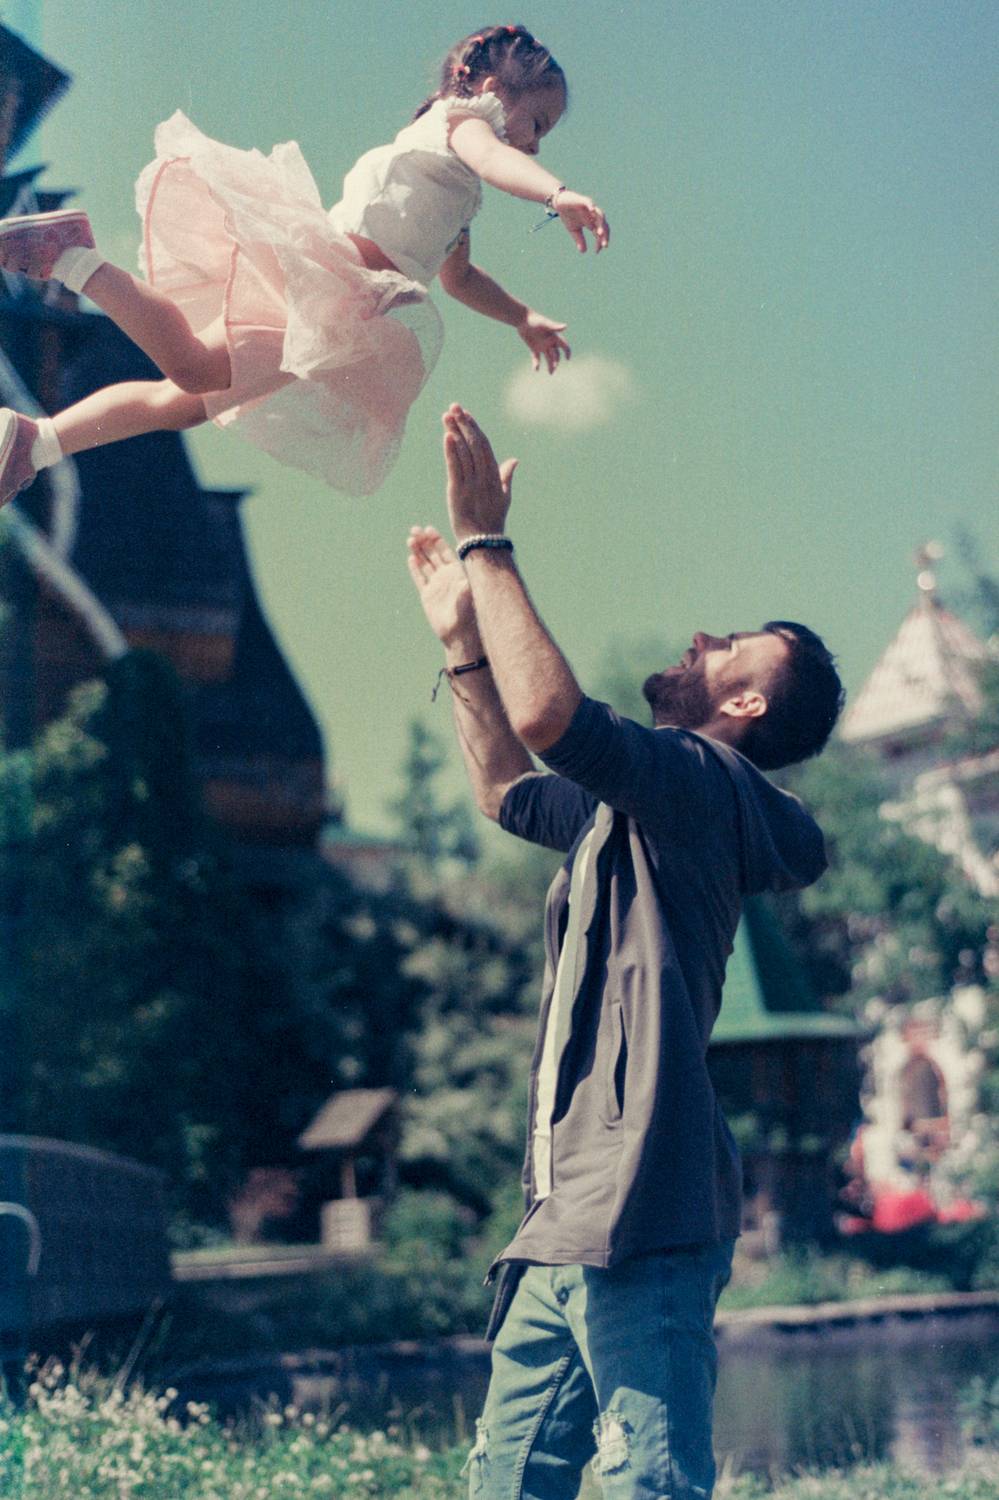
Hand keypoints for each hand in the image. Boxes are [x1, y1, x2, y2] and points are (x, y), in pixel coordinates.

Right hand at [407, 525, 478, 647]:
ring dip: (418, 551)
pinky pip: (420, 578)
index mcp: (457, 573)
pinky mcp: (427, 595)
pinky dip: (415, 568)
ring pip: (425, 564)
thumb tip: (465, 584)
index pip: (445, 552)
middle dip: (424, 541)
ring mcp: (436, 585)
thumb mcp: (467, 602)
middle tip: (414, 529)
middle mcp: (446, 576)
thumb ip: (464, 592)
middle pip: (433, 554)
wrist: (457, 634)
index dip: (437, 540)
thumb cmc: (467, 617)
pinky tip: (411, 557)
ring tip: (410, 539)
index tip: (428, 529)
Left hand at [443, 404, 517, 541]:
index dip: (474, 428)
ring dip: (455, 432)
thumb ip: (506, 475)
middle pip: (474, 444)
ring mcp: (471, 484)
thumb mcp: (504, 497)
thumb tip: (514, 460)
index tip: (465, 414)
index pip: (484, 446)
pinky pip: (455, 468)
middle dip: (464, 424)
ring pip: (464, 453)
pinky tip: (447, 435)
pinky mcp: (458, 493)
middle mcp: (484, 477)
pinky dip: (451, 451)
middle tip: (454, 407)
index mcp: (494, 476)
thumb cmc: (493, 521)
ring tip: (446, 415)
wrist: (483, 542)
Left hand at [517, 309, 570, 372]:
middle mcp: (550, 342)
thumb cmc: (534, 319)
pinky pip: (536, 358)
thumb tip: (565, 326)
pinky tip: (536, 369)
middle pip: (556, 355)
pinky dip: (536, 363)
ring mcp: (542, 346)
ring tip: (550, 373)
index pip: (564, 346)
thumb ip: (554, 326)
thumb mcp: (544, 324)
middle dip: (556, 362)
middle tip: (553, 370)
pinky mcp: (534, 348)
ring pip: (548, 358)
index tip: (567, 359)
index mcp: (554, 337)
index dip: (567, 352)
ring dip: (550, 365)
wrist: (522, 319)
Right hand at [552, 190, 609, 252]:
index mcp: (592, 222)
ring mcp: (590, 207)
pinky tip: (592, 211)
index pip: (600, 233)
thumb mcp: (574, 230)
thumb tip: (584, 252)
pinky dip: (591, 206)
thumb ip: (580, 240)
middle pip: (603, 225)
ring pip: (599, 215)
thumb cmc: (568, 215)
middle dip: (604, 235)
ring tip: (600, 233)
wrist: (560, 203)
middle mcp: (593, 215)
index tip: (596, 251)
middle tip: (604, 245)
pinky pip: (589, 203)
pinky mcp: (583, 200)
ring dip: (601, 224)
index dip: (600, 242)